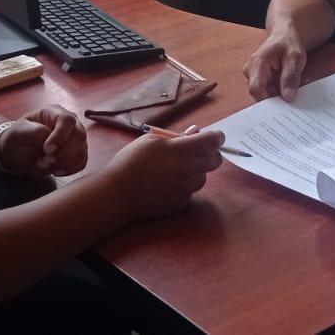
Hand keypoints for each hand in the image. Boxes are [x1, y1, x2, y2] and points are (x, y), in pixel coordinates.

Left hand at [0, 105, 87, 176]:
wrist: (17, 152)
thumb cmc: (18, 137)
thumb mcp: (19, 131)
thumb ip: (34, 131)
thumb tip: (49, 136)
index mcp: (55, 113)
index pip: (67, 120)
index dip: (60, 136)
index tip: (47, 149)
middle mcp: (69, 124)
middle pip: (79, 135)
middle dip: (63, 152)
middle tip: (46, 160)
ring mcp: (75, 138)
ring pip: (81, 150)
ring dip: (65, 162)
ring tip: (46, 164)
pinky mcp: (77, 153)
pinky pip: (82, 162)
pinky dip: (70, 169)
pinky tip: (56, 170)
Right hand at [101, 129, 224, 219]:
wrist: (118, 192)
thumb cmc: (131, 161)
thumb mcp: (151, 140)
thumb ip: (177, 136)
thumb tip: (196, 132)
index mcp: (181, 150)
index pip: (212, 141)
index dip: (217, 137)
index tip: (215, 136)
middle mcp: (188, 170)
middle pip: (216, 160)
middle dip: (211, 153)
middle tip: (197, 151)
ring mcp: (186, 188)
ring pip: (203, 176)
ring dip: (196, 171)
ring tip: (175, 169)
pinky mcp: (181, 202)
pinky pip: (191, 191)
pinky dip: (185, 185)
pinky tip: (167, 183)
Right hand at [245, 30, 307, 101]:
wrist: (284, 36)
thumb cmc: (288, 43)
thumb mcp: (295, 57)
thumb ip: (291, 76)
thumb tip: (288, 96)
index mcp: (257, 63)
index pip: (256, 89)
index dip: (268, 100)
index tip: (283, 103)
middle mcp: (251, 70)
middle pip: (260, 94)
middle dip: (277, 97)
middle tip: (292, 93)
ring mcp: (254, 76)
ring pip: (265, 94)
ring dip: (279, 94)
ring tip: (292, 84)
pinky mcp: (259, 80)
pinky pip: (268, 91)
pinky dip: (279, 91)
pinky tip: (287, 84)